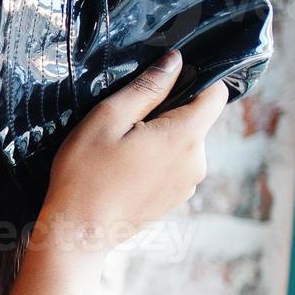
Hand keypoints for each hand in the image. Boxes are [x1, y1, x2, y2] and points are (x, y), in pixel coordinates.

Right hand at [34, 49, 230, 255]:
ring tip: (120, 150)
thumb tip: (175, 62)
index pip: (216, 94)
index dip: (195, 80)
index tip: (162, 83)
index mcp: (185, 136)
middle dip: (168, 113)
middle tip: (125, 123)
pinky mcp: (174, 199)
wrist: (78, 232)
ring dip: (160, 138)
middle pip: (196, 120)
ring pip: (183, 144)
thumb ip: (146, 88)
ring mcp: (188, 184)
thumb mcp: (107, 119)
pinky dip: (155, 161)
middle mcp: (197, 161)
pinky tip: (124, 171)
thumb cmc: (85, 174)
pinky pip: (174, 166)